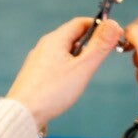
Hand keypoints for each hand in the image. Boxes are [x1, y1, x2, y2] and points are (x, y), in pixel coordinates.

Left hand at [5, 17, 123, 130]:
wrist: (23, 114)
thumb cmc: (51, 93)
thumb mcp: (82, 68)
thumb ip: (99, 47)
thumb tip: (114, 25)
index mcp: (55, 39)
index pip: (81, 23)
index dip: (99, 27)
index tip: (111, 37)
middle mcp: (44, 46)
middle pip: (72, 37)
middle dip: (90, 45)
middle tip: (100, 58)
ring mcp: (37, 60)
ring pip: (64, 52)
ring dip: (78, 58)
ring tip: (84, 75)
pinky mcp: (34, 74)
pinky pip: (55, 64)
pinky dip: (67, 69)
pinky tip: (68, 84)